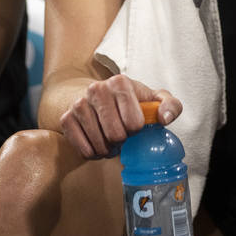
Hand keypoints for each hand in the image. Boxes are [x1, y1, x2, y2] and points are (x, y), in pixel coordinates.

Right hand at [59, 74, 181, 159]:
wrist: (91, 94)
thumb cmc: (127, 99)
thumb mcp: (152, 98)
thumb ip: (170, 105)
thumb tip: (165, 119)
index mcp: (120, 82)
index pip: (134, 123)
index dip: (136, 129)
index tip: (134, 125)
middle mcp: (97, 89)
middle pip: (116, 135)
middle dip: (122, 140)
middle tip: (121, 134)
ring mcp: (79, 104)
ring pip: (100, 145)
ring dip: (108, 149)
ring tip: (109, 139)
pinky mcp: (66, 118)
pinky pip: (84, 150)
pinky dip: (93, 153)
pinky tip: (96, 142)